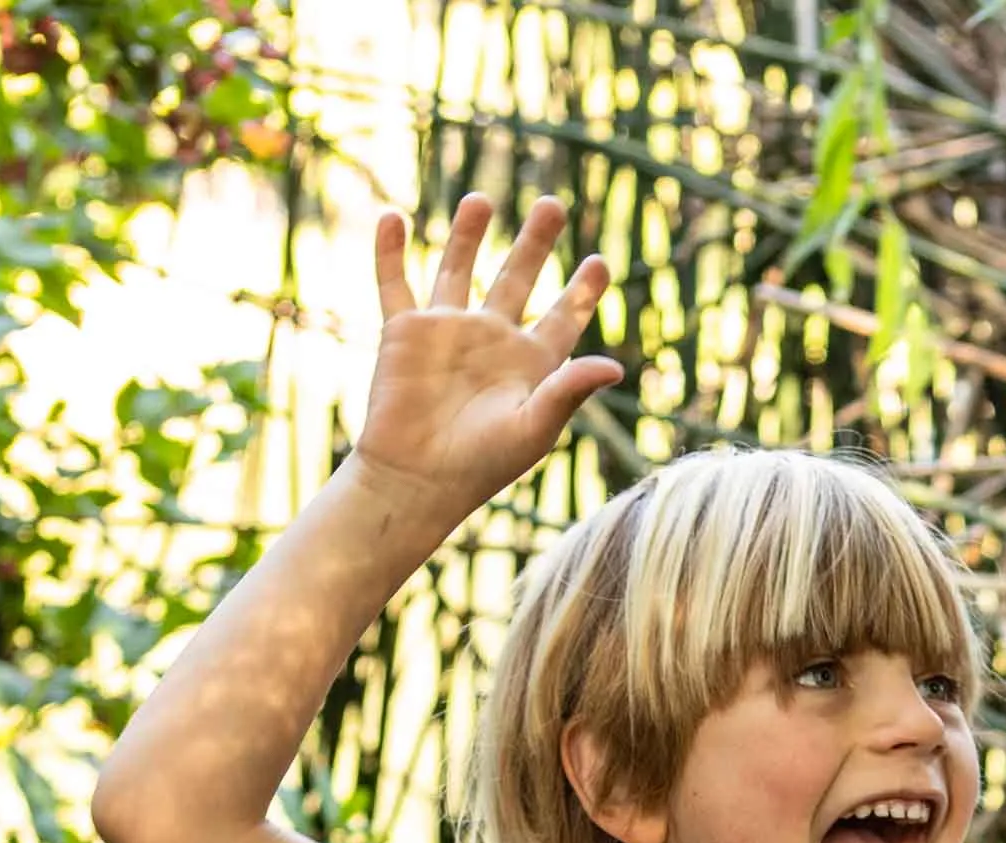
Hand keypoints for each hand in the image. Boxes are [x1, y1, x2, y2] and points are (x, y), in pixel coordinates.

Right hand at [356, 192, 621, 524]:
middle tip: (552, 205)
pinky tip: (391, 217)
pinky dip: (390, 250)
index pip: (563, 318)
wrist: (417, 480)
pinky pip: (394, 282)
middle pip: (516, 278)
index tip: (600, 261)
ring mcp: (446, 332)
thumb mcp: (533, 429)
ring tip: (481, 199)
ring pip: (458, 268)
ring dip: (468, 234)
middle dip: (534, 242)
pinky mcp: (404, 333)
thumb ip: (569, 392)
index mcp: (529, 365)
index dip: (582, 291)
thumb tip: (615, 368)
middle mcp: (490, 341)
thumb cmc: (480, 466)